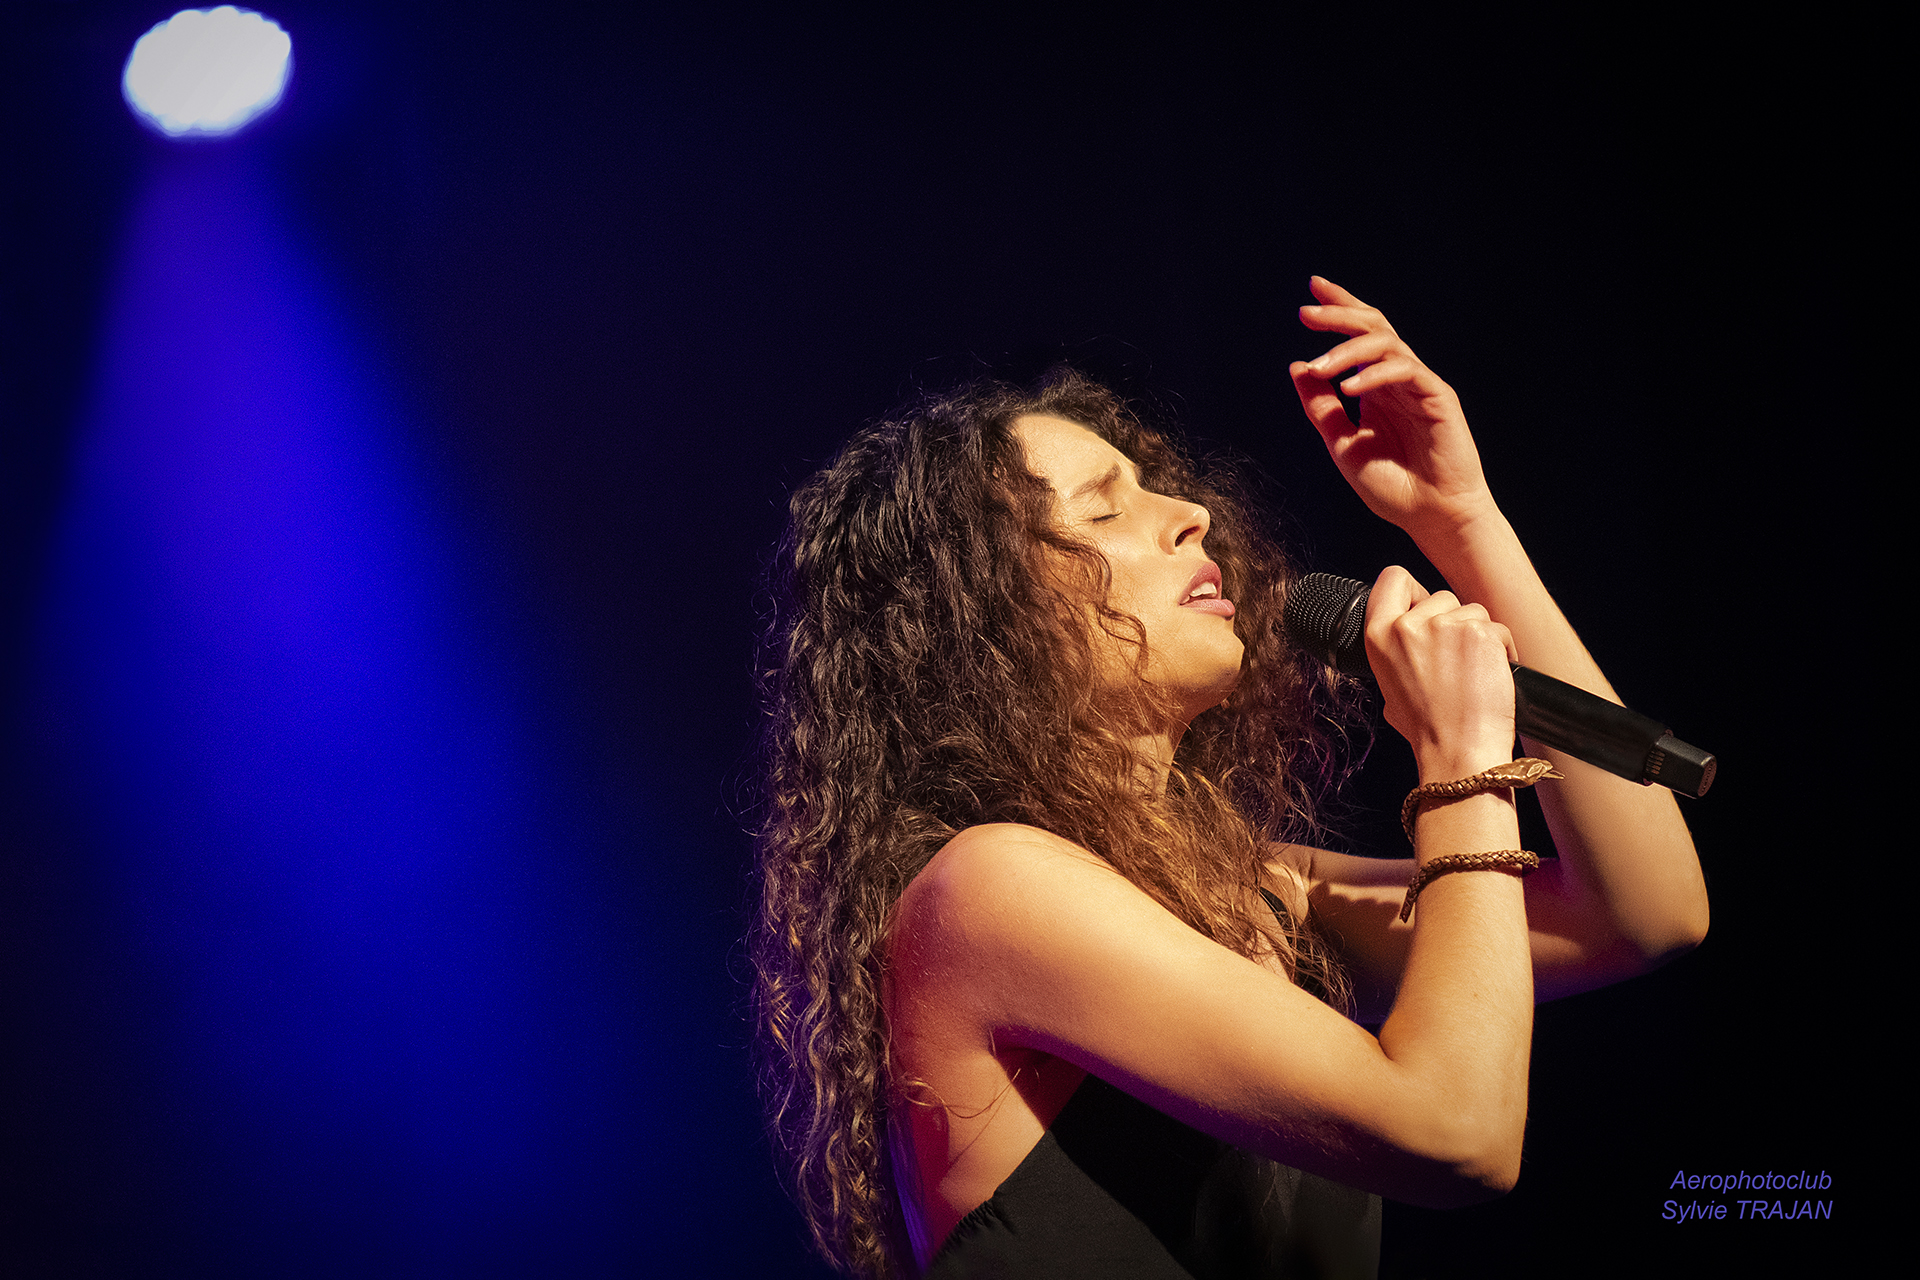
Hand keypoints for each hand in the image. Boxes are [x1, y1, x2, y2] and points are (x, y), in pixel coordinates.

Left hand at [1289, 277, 1495, 544]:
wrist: (1431, 517)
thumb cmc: (1393, 487)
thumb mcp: (1343, 445)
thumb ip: (1321, 408)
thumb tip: (1297, 368)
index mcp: (1376, 387)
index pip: (1359, 336)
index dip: (1338, 309)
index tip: (1311, 292)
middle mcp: (1398, 380)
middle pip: (1373, 327)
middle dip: (1339, 314)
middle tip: (1307, 312)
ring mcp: (1420, 385)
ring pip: (1386, 345)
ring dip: (1347, 351)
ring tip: (1319, 366)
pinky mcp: (1438, 398)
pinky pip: (1406, 371)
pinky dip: (1375, 376)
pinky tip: (1349, 388)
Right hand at [1364, 566, 1516, 779]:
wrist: (1458, 752)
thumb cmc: (1427, 728)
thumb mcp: (1388, 688)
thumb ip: (1394, 653)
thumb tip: (1407, 637)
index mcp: (1378, 637)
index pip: (1393, 579)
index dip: (1412, 590)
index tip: (1423, 605)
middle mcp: (1408, 626)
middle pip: (1440, 596)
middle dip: (1452, 621)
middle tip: (1453, 659)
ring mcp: (1445, 626)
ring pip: (1472, 611)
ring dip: (1478, 636)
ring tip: (1472, 672)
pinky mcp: (1480, 633)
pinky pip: (1498, 627)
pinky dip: (1501, 648)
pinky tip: (1492, 674)